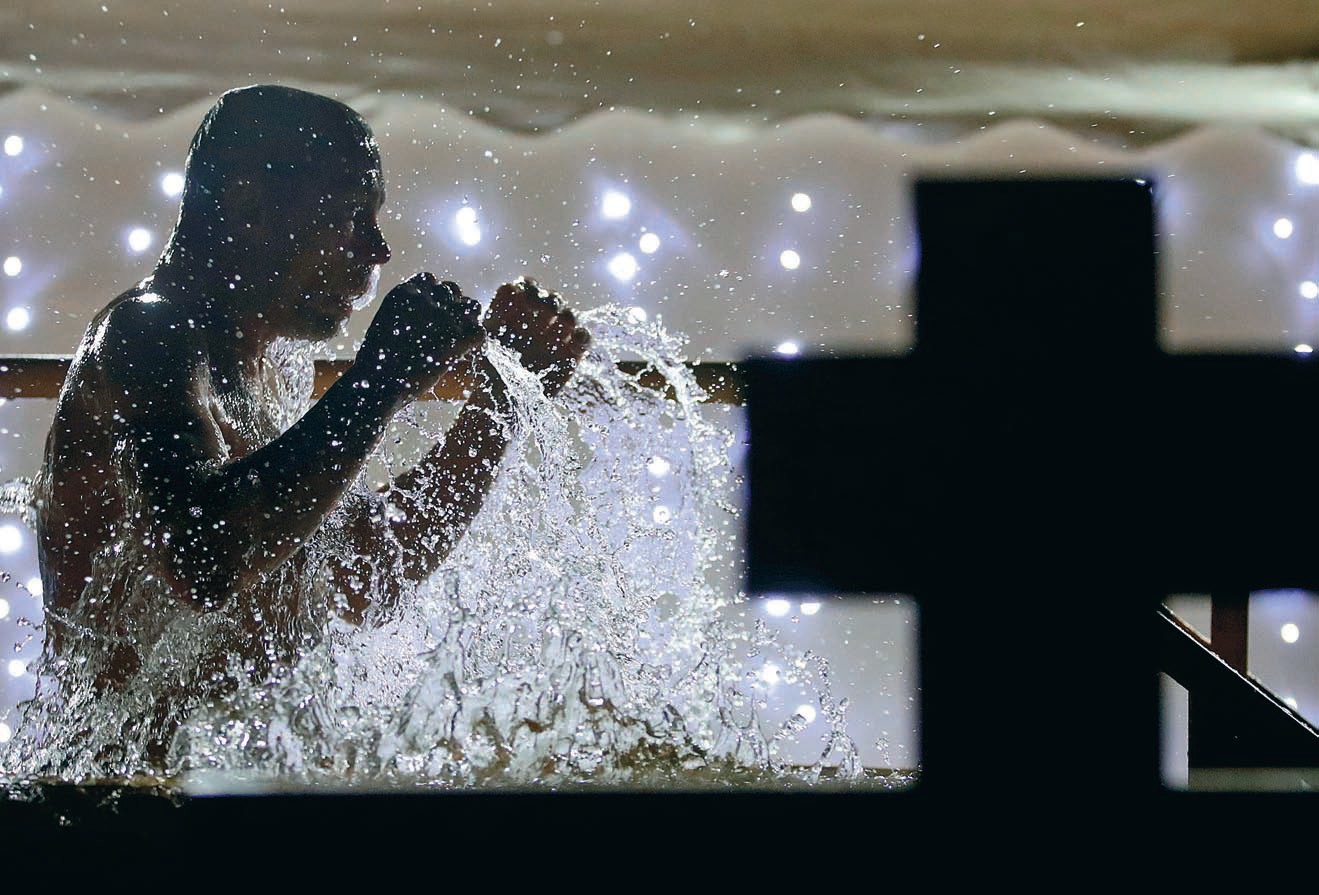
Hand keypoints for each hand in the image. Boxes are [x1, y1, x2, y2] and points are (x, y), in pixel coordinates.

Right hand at [356, 272, 484, 399]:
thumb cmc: (376, 361)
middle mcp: (426, 299)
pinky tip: (465, 351)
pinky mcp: (457, 339)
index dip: (433, 294)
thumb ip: (405, 313)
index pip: (429, 280)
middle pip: (452, 290)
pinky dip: (475, 342)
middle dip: (452, 304)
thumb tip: (423, 318)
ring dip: (468, 318)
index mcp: (405, 292)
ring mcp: (444, 318)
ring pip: (471, 306)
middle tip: (448, 325)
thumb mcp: (384, 324)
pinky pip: (478, 332)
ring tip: (460, 334)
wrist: (378, 383)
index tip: (431, 310)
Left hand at [483, 277, 589, 396]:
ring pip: (567, 316)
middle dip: (549, 300)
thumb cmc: (485, 374)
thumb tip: (504, 296)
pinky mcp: (570, 355)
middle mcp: (536, 320)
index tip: (522, 296)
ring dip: (566, 315)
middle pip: (550, 299)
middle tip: (544, 308)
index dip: (527, 288)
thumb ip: (489, 324)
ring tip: (560, 322)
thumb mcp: (480, 346)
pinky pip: (583, 340)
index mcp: (513, 311)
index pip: (526, 288)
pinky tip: (575, 340)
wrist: (500, 403)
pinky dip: (583, 337)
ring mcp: (555, 336)